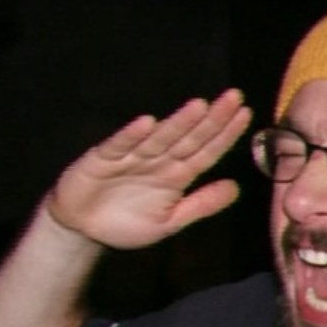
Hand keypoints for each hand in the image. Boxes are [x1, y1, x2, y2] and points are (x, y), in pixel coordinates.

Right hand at [46, 88, 252, 250]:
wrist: (81, 229)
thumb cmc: (124, 224)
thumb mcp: (168, 223)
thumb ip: (200, 206)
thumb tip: (236, 188)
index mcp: (176, 176)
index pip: (206, 151)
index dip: (225, 134)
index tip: (245, 115)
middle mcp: (158, 161)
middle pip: (188, 138)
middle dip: (211, 119)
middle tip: (233, 97)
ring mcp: (131, 157)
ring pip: (159, 138)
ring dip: (178, 123)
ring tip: (199, 106)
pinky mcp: (103, 159)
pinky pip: (119, 146)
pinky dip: (131, 136)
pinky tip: (147, 123)